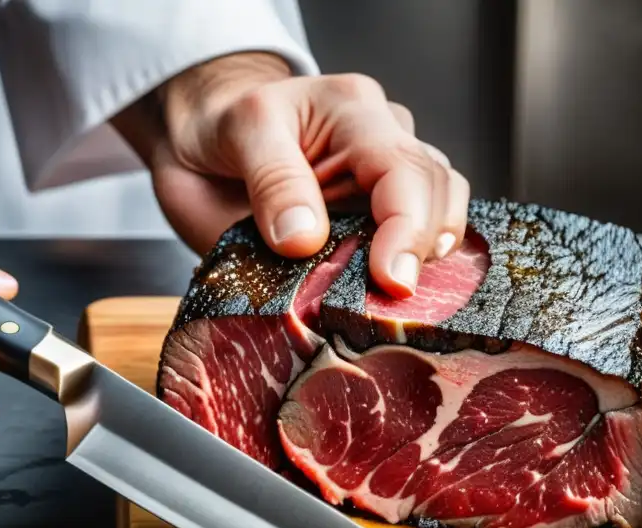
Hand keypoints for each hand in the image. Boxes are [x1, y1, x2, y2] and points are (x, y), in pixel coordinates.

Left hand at [113, 53, 468, 298]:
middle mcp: (384, 143)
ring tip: (394, 299)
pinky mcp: (376, 220)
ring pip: (441, 216)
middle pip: (439, 193)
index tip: (392, 280)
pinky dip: (414, 272)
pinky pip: (414, 244)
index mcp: (353, 113)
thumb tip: (306, 239)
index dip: (408, 228)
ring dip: (428, 263)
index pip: (404, 169)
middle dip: (424, 250)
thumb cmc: (222, 128)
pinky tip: (392, 299)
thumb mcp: (237, 136)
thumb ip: (273, 181)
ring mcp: (386, 183)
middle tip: (393, 301)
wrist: (201, 140)